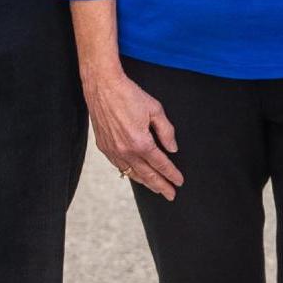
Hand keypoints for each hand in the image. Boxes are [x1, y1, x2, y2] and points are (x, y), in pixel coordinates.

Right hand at [80, 68, 183, 199]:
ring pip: (132, 173)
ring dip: (146, 183)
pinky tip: (135, 175)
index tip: (179, 182)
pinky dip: (129, 173)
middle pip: (147, 175)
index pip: (161, 164)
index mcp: (141, 142)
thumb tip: (173, 149)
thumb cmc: (129, 95)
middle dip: (161, 186)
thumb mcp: (155, 109)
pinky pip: (119, 166)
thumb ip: (166, 131)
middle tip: (171, 195)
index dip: (172, 174)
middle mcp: (126, 151)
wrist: (103, 87)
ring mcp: (113, 151)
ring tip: (156, 189)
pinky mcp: (104, 147)